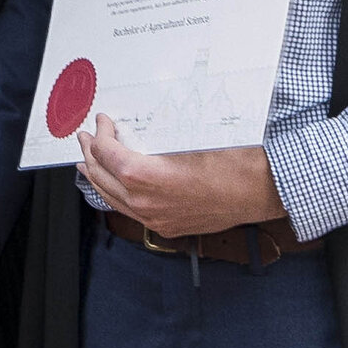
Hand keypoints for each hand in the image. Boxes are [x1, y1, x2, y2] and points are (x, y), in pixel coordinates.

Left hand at [75, 116, 279, 238]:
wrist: (262, 190)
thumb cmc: (233, 162)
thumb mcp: (190, 136)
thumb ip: (155, 133)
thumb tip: (134, 123)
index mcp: (147, 178)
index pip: (106, 154)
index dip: (100, 134)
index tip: (102, 121)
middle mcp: (146, 204)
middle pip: (101, 176)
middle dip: (90, 153)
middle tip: (85, 137)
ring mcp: (155, 219)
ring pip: (111, 197)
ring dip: (96, 175)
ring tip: (87, 161)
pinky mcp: (165, 227)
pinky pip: (129, 210)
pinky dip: (116, 193)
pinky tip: (115, 184)